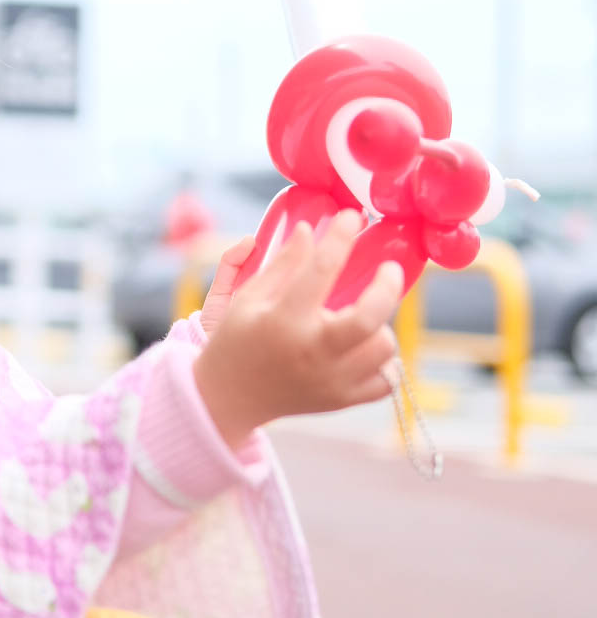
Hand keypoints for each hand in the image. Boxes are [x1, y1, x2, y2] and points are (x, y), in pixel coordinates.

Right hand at [193, 209, 403, 448]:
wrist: (229, 397)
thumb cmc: (238, 339)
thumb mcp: (249, 297)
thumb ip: (284, 264)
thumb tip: (311, 229)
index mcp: (284, 320)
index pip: (321, 269)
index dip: (341, 236)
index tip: (354, 216)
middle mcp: (311, 351)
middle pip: (370, 318)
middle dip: (388, 286)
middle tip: (389, 269)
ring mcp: (330, 380)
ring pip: (383, 348)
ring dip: (381, 325)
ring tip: (364, 316)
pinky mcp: (341, 400)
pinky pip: (385, 382)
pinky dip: (384, 363)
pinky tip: (367, 348)